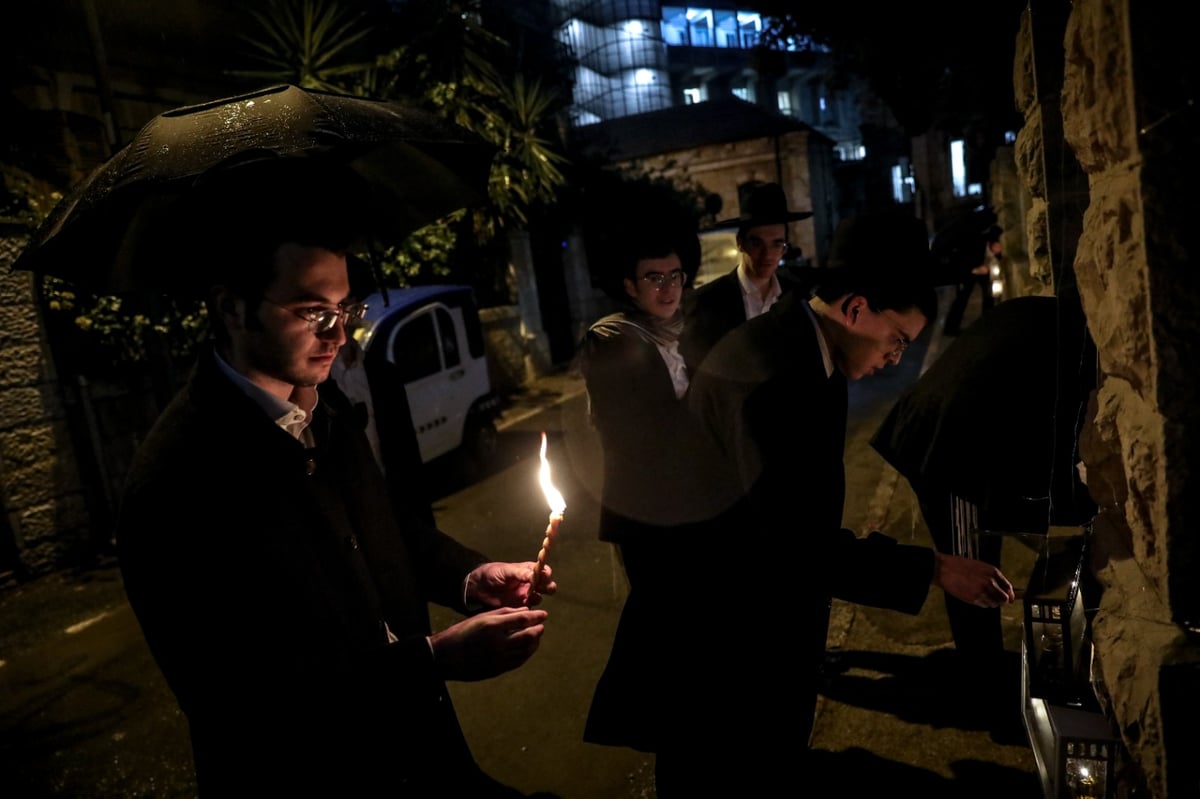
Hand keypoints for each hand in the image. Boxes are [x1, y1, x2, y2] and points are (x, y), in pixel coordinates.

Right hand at [429, 606, 547, 680]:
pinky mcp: (498, 669)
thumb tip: (525, 611)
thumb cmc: (462, 633)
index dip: (536, 616)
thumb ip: (504, 613)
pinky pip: (519, 661)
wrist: (446, 657)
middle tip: (541, 625)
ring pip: (526, 650)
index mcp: (492, 626)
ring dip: (535, 642)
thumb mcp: (480, 617)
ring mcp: (499, 658)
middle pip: (529, 636)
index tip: (544, 614)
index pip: (523, 620)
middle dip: (538, 629)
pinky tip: (528, 648)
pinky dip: (527, 654)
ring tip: (536, 636)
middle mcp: (498, 643)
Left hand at [467, 561, 556, 608]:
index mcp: (528, 571)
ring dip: (538, 598)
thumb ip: (520, 573)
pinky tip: (524, 607)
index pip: (544, 571)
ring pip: (539, 598)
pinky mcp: (519, 607)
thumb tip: (534, 574)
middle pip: (547, 586)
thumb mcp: (506, 571)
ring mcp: (526, 596)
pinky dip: (530, 609)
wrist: (478, 587)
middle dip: (549, 587)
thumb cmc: (493, 574)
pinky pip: (529, 610)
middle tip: (544, 589)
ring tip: (530, 597)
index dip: (547, 574)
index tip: (545, 576)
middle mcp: (530, 583)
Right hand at [932, 553, 1015, 607]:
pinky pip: (984, 605)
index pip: (1008, 587)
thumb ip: (992, 576)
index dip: (1011, 595)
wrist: (944, 569)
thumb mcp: (980, 566)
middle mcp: (990, 582)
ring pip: (994, 604)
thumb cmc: (960, 566)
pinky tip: (976, 597)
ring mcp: (982, 591)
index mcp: (993, 572)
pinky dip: (983, 604)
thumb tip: (1001, 589)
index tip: (1010, 599)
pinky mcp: (973, 598)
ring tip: (983, 597)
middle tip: (998, 601)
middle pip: (1004, 598)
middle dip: (1002, 601)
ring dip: (991, 603)